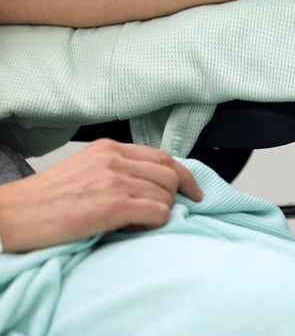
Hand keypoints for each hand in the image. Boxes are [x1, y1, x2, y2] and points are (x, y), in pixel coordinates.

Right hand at [0, 139, 202, 252]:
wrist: (10, 216)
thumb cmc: (44, 200)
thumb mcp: (85, 170)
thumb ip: (118, 170)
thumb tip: (152, 185)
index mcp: (108, 148)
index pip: (163, 156)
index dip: (184, 175)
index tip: (193, 190)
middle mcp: (113, 159)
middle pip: (170, 174)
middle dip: (177, 195)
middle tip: (172, 212)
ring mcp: (113, 181)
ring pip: (165, 194)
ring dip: (161, 212)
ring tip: (138, 223)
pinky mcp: (111, 206)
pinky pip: (157, 213)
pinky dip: (154, 224)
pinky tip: (135, 228)